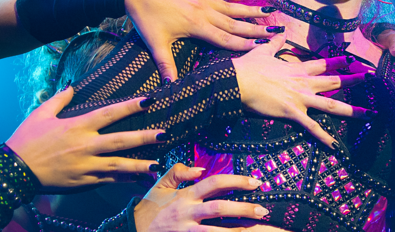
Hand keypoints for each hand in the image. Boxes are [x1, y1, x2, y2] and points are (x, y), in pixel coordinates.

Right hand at [6, 85, 163, 189]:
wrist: (13, 171)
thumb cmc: (26, 140)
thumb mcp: (40, 114)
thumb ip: (59, 99)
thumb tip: (72, 86)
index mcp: (77, 126)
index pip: (110, 113)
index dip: (130, 106)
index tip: (149, 101)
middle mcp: (84, 146)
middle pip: (120, 140)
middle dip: (144, 137)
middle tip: (164, 134)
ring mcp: (85, 166)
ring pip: (118, 165)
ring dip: (139, 165)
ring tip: (158, 164)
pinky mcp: (82, 182)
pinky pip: (107, 181)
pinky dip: (123, 181)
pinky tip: (138, 180)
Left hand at [125, 0, 276, 81]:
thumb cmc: (146, 18)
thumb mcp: (156, 44)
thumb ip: (166, 65)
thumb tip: (170, 87)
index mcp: (197, 27)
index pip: (226, 39)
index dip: (245, 44)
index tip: (262, 47)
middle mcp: (205, 11)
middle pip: (235, 23)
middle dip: (256, 28)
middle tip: (276, 31)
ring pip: (232, 6)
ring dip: (251, 10)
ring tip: (269, 12)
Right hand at [134, 164, 267, 231]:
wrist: (132, 231)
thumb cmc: (149, 208)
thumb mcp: (161, 185)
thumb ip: (179, 172)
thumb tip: (199, 168)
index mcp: (185, 195)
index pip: (215, 183)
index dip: (236, 181)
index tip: (255, 182)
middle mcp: (187, 212)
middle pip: (219, 209)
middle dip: (243, 209)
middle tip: (263, 210)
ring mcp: (186, 230)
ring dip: (236, 230)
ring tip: (256, 229)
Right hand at [232, 33, 373, 147]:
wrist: (237, 81)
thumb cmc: (247, 68)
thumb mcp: (262, 52)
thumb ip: (274, 43)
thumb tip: (279, 32)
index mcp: (296, 68)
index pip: (322, 63)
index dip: (338, 61)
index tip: (352, 60)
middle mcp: (303, 83)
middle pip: (334, 82)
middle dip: (353, 81)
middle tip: (370, 79)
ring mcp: (300, 98)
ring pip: (331, 105)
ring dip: (352, 110)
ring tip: (369, 114)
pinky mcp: (292, 112)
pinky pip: (311, 127)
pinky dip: (324, 137)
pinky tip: (336, 146)